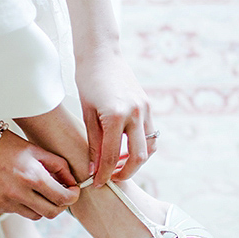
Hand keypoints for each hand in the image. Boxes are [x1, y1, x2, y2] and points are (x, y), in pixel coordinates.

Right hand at [0, 130, 79, 219]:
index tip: (73, 191)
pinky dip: (22, 204)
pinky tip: (16, 189)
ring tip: (37, 191)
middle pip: (51, 213)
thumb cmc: (8, 145)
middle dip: (60, 205)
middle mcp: (18, 193)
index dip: (73, 196)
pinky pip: (17, 212)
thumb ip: (59, 166)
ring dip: (41, 206)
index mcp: (32, 176)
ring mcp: (4, 202)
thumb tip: (71, 183)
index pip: (62, 198)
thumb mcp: (37, 150)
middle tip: (60, 195)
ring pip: (35, 215)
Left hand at [77, 48, 155, 185]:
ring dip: (137, 161)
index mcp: (116, 115)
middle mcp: (136, 113)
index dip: (104, 174)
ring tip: (119, 166)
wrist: (102, 54)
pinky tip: (127, 149)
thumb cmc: (88, 81)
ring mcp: (146, 109)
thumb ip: (93, 142)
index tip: (97, 184)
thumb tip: (94, 168)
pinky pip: (150, 134)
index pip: (112, 156)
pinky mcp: (149, 105)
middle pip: (138, 157)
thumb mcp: (87, 113)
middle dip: (126, 173)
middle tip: (111, 179)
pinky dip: (142, 146)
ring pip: (149, 147)